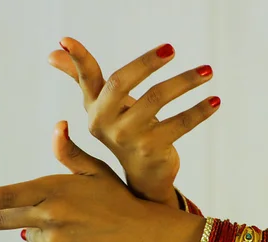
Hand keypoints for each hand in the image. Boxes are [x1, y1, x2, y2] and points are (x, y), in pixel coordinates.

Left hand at [0, 121, 204, 241]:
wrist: (148, 235)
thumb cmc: (122, 199)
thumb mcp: (96, 173)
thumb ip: (70, 154)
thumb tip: (57, 128)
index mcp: (56, 188)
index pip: (9, 195)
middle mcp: (51, 215)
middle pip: (2, 219)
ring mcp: (56, 241)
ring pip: (34, 237)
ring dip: (47, 232)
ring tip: (82, 225)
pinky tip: (87, 240)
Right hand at [48, 38, 219, 208]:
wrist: (141, 176)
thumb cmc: (122, 130)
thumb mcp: (103, 105)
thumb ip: (82, 78)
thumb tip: (53, 52)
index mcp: (94, 107)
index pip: (85, 78)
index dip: (77, 59)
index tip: (65, 39)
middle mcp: (104, 122)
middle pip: (120, 83)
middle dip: (145, 62)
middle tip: (171, 47)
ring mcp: (127, 138)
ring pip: (156, 98)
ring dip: (185, 82)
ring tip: (208, 70)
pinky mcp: (152, 150)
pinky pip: (179, 123)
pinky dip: (199, 111)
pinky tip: (215, 100)